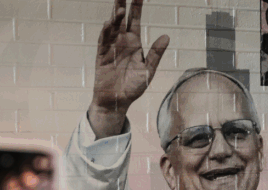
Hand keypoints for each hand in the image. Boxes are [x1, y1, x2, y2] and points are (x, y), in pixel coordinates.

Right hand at [88, 0, 169, 138]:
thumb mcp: (148, 71)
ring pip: (112, 28)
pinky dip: (105, 32)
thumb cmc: (134, 87)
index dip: (136, 7)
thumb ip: (156, 54)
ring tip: (119, 8)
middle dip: (121, 4)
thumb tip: (166, 36)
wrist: (118, 102)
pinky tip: (109, 23)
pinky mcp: (102, 57)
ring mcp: (111, 48)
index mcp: (134, 43)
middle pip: (121, 19)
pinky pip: (103, 42)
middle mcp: (121, 42)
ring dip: (114, 18)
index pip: (135, 20)